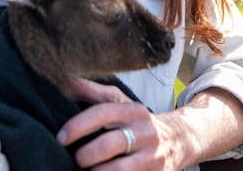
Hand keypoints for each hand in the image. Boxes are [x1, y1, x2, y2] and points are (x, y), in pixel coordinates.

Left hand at [57, 79, 188, 170]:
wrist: (181, 138)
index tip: (61, 137)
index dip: (78, 125)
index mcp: (133, 111)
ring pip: (121, 169)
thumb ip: (94, 93)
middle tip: (76, 159)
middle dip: (87, 154)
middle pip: (111, 143)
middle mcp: (145, 132)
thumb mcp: (121, 103)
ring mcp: (153, 157)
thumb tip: (66, 81)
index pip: (103, 113)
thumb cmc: (139, 121)